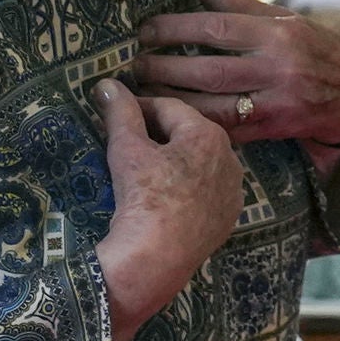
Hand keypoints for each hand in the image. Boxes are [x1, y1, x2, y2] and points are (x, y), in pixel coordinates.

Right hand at [91, 79, 246, 340]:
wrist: (157, 258)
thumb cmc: (144, 196)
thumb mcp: (127, 149)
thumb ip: (119, 112)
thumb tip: (107, 83)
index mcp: (208, 135)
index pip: (170, 108)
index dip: (139, 106)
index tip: (116, 112)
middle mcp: (230, 158)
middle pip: (188, 134)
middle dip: (158, 133)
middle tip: (127, 139)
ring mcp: (233, 191)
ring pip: (199, 164)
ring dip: (174, 160)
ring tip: (145, 168)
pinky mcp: (228, 218)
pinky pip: (205, 192)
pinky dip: (187, 187)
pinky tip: (166, 195)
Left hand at [129, 0, 339, 164]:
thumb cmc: (313, 47)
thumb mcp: (280, 17)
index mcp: (277, 33)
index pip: (217, 27)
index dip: (176, 28)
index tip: (146, 29)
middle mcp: (277, 68)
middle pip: (210, 69)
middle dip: (166, 67)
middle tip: (136, 64)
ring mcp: (275, 103)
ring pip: (214, 105)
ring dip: (172, 100)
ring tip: (143, 91)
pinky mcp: (272, 130)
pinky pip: (226, 129)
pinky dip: (196, 124)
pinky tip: (170, 117)